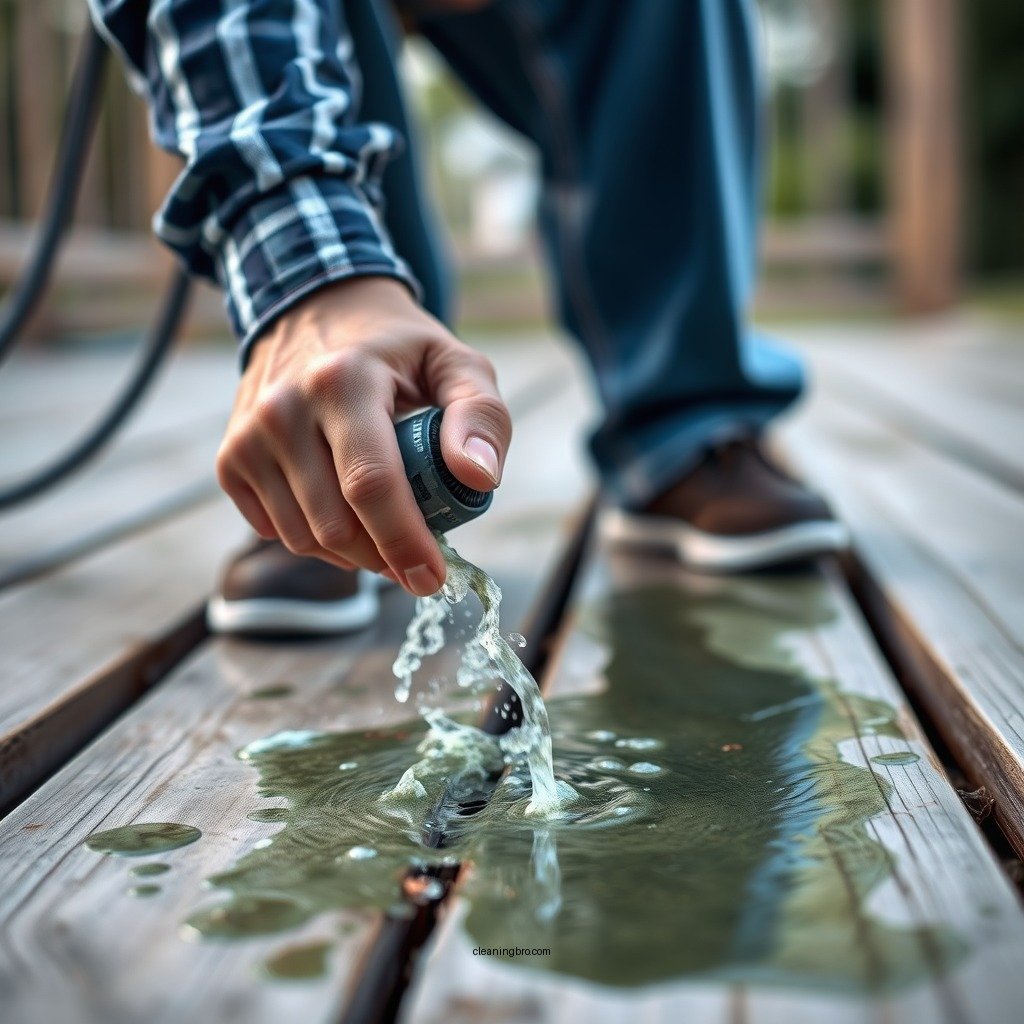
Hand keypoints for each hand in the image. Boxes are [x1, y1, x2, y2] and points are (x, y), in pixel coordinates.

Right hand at [215, 276, 510, 595]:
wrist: (316, 310)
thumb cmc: (398, 348)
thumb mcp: (455, 363)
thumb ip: (481, 415)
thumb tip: (480, 478)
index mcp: (341, 380)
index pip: (371, 484)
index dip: (404, 542)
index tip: (433, 578)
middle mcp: (283, 409)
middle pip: (336, 525)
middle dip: (385, 556)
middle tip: (418, 555)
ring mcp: (249, 436)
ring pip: (305, 539)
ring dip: (353, 553)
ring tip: (384, 526)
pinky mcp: (231, 459)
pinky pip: (277, 532)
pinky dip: (317, 538)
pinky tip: (343, 510)